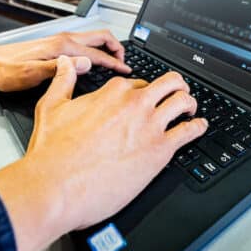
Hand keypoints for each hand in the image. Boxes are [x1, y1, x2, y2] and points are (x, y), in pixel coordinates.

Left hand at [0, 29, 130, 90]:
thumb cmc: (6, 71)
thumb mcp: (31, 74)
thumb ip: (60, 69)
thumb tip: (87, 63)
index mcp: (62, 47)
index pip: (98, 53)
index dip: (115, 63)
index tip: (127, 72)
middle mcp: (63, 40)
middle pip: (101, 37)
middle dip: (118, 48)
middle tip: (126, 63)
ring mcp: (60, 41)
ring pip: (94, 38)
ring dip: (109, 47)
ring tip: (117, 61)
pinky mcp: (56, 45)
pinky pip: (85, 43)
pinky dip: (98, 49)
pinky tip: (97, 60)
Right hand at [0, 56, 207, 250]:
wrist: (55, 186)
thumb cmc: (51, 153)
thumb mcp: (51, 107)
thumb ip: (62, 81)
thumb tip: (65, 63)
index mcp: (111, 92)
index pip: (138, 83)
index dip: (142, 91)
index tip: (144, 97)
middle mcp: (134, 104)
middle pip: (169, 83)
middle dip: (177, 87)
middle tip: (179, 95)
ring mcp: (149, 125)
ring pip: (183, 102)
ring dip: (190, 103)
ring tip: (191, 109)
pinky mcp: (160, 150)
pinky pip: (190, 131)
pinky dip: (198, 127)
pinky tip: (199, 128)